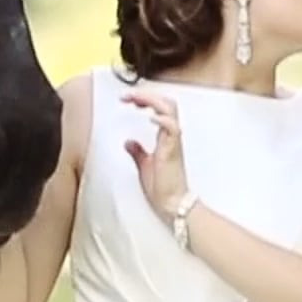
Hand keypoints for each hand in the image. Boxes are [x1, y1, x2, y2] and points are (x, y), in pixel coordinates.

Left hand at [121, 89, 190, 217]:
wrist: (172, 205)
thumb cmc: (161, 188)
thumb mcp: (144, 166)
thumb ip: (137, 152)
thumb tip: (128, 142)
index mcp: (165, 138)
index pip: (160, 109)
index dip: (145, 100)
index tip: (128, 99)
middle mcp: (171, 136)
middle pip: (167, 103)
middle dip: (148, 95)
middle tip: (129, 96)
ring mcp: (173, 142)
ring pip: (170, 110)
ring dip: (152, 101)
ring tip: (135, 100)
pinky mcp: (173, 150)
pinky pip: (173, 129)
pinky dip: (162, 120)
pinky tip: (151, 118)